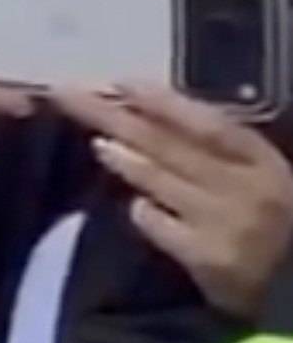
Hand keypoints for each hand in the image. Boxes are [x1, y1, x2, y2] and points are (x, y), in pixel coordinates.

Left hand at [53, 86, 292, 317]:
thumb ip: (219, 147)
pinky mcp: (207, 259)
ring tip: (97, 143)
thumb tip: (151, 108)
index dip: (165, 102)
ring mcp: (224, 224)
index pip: (208, 124)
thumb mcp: (262, 176)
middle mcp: (245, 188)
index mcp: (264, 162)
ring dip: (124, 159)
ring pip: (160, 182)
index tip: (122, 83)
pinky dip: (144, 212)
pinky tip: (136, 206)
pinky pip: (160, 225)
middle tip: (69, 96)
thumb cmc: (279, 223)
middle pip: (168, 145)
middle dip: (114, 117)